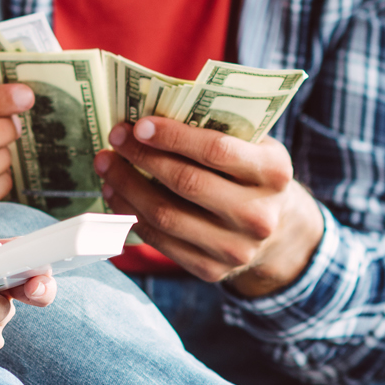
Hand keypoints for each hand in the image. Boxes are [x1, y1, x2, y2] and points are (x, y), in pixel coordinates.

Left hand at [95, 118, 323, 296]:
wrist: (277, 231)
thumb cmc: (251, 174)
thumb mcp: (253, 146)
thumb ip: (216, 129)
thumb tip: (150, 114)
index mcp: (273, 173)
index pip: (216, 150)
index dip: (173, 136)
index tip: (140, 125)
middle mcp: (258, 215)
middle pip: (186, 183)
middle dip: (143, 157)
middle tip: (115, 138)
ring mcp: (235, 248)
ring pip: (166, 215)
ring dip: (127, 186)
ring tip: (107, 164)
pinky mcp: (211, 270)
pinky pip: (160, 241)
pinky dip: (131, 215)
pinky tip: (115, 193)